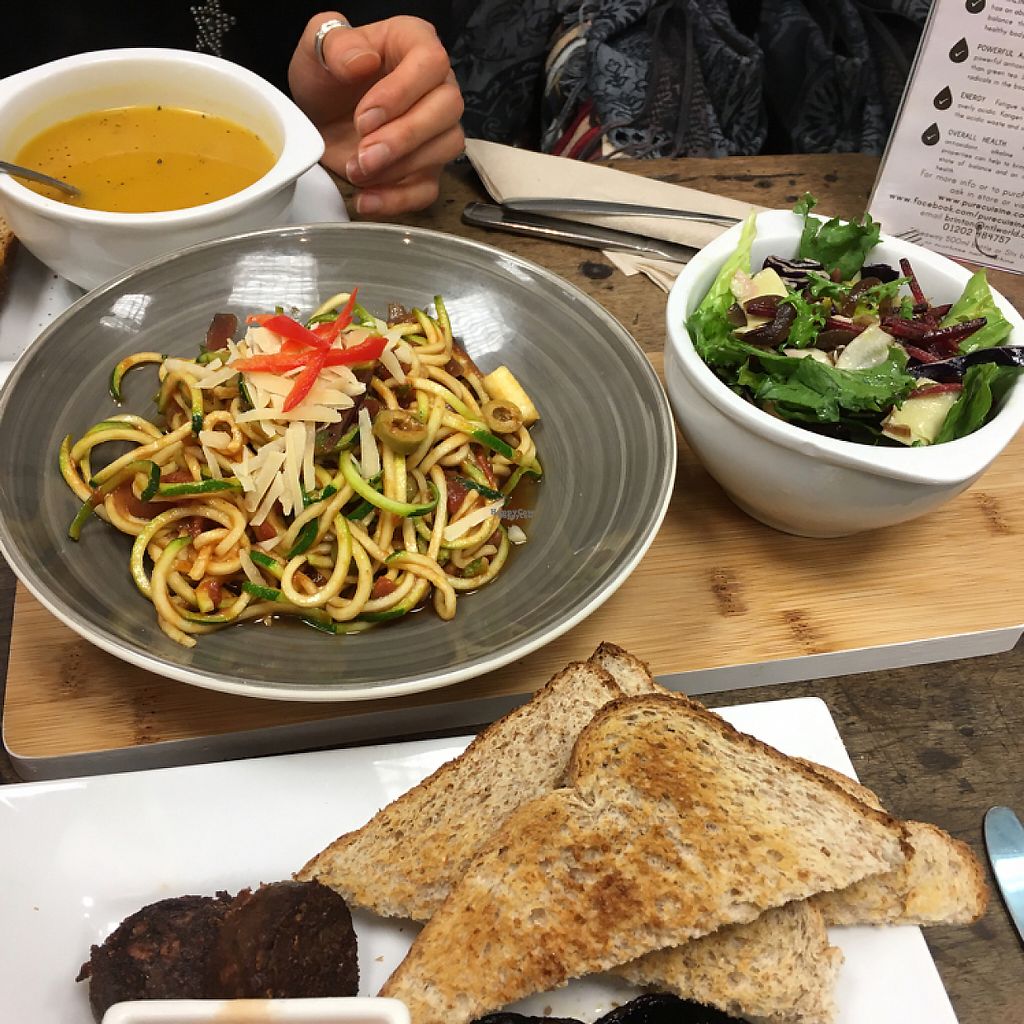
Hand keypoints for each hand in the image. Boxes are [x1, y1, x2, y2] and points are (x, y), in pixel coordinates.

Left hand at [289, 12, 464, 217]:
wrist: (319, 117)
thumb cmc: (326, 79)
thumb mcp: (317, 50)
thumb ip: (335, 43)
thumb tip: (361, 60)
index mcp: (414, 44)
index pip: (431, 62)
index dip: (401, 92)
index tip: (364, 116)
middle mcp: (436, 86)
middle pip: (447, 109)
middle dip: (403, 137)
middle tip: (363, 152)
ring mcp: (436, 130)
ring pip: (444, 149)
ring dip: (400, 168)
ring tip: (357, 170)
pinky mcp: (427, 168)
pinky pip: (428, 189)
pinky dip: (397, 199)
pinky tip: (367, 198)